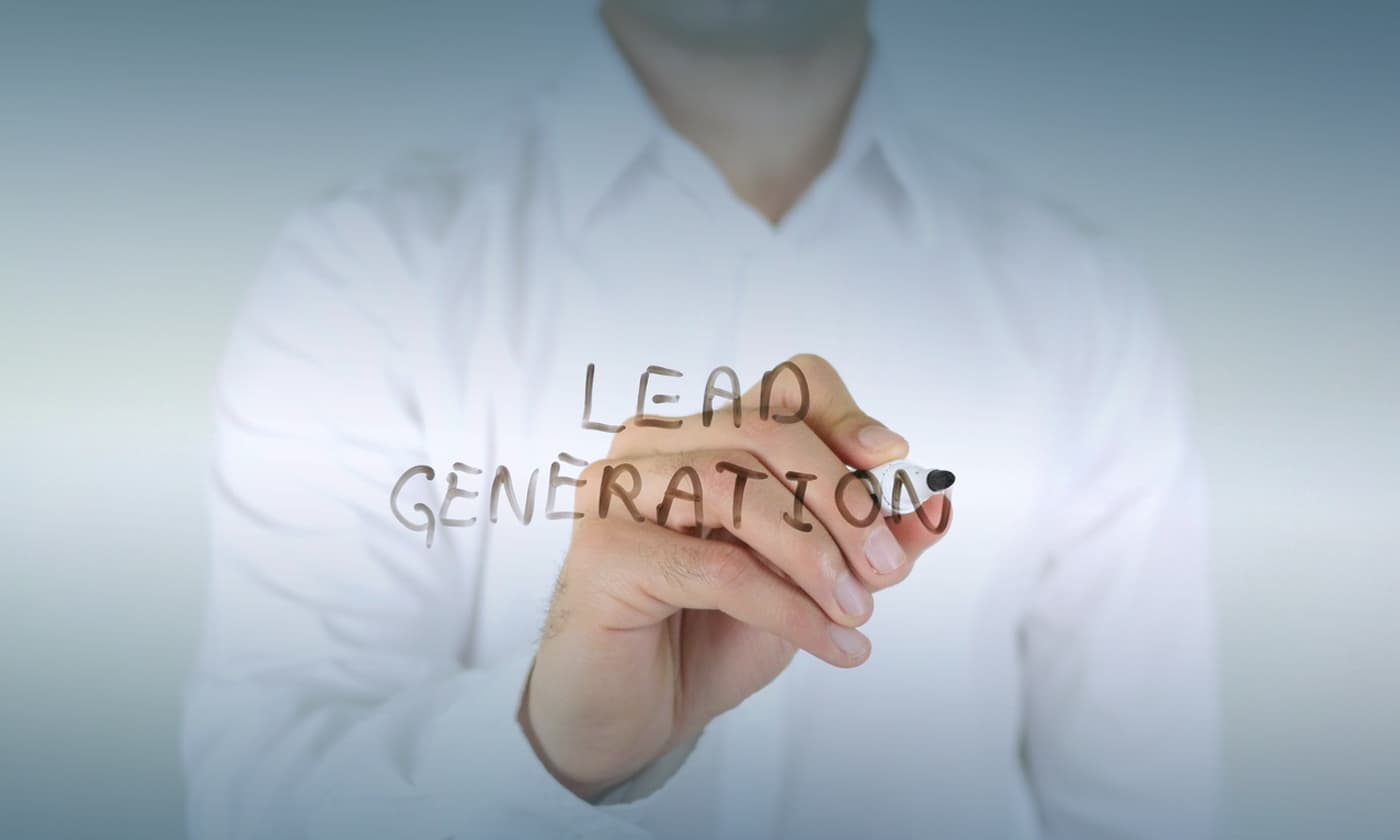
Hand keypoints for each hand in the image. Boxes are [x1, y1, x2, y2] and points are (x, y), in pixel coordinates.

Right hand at [519, 354, 952, 797]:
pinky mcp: (603, 554)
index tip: (893, 460)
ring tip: (856, 609)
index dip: (843, 415)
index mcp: (702, 434)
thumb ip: (868, 539)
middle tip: (887, 566)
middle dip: (841, 497)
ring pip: (734, 489)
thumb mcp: (811, 582)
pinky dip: (788, 607)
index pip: (783, 390)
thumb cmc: (711, 635)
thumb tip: (934, 502)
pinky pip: (717, 567)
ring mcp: (617, 493)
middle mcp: (651, 447)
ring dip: (815, 553)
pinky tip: (832, 642)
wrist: (634, 715)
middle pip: (763, 431)